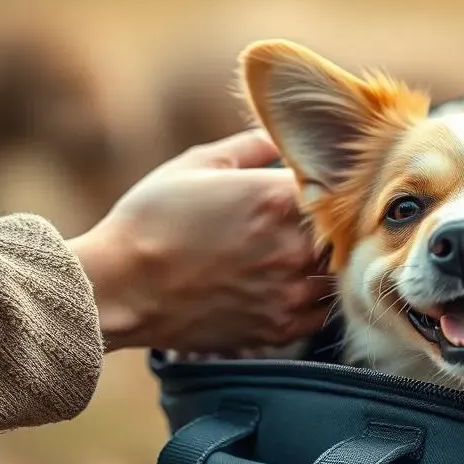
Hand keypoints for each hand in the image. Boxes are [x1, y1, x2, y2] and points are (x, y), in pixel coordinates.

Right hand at [68, 130, 332, 352]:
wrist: (120, 289)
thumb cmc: (151, 220)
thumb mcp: (198, 164)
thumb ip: (250, 146)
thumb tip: (280, 136)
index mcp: (277, 199)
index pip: (334, 184)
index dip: (329, 182)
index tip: (318, 182)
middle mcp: (293, 247)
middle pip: (343, 232)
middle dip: (334, 223)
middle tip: (320, 219)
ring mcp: (290, 291)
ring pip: (336, 273)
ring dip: (326, 262)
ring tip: (303, 251)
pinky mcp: (280, 327)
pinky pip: (320, 311)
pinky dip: (314, 297)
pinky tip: (293, 284)